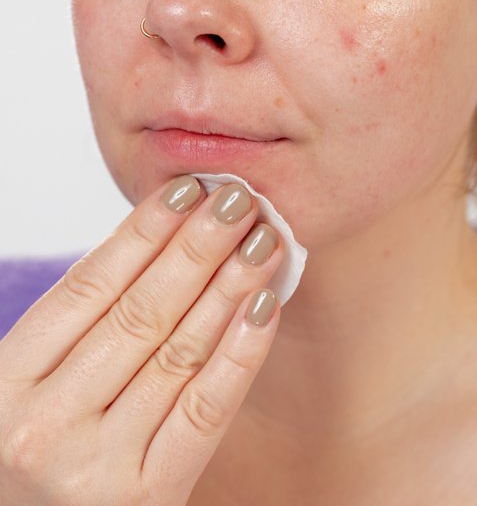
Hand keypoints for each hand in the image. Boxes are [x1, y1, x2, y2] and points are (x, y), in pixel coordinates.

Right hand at [0, 176, 282, 505]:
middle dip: (196, 245)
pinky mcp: (148, 498)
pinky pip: (205, 410)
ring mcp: (95, 465)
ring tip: (263, 238)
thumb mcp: (33, 387)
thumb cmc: (40, 451)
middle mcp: (44, 422)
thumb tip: (163, 240)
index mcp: (8, 382)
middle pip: (139, 311)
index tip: (188, 188)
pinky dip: (241, 351)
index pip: (88, 285)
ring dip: (228, 285)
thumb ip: (81, 327)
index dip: (143, 230)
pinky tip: (266, 304)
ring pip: (178, 352)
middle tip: (239, 197)